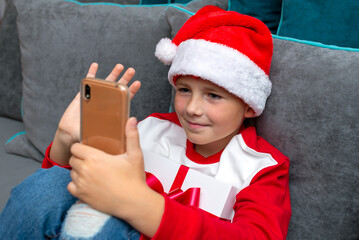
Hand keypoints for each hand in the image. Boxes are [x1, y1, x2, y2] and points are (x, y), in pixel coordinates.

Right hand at [50, 63, 140, 165]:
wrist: (69, 135)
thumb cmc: (85, 136)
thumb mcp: (100, 135)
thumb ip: (109, 133)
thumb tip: (121, 131)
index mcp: (111, 112)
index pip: (124, 100)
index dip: (131, 91)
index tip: (137, 83)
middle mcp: (104, 104)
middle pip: (117, 89)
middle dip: (125, 79)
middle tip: (132, 70)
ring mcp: (94, 98)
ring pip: (105, 84)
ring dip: (113, 74)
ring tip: (120, 66)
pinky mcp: (82, 95)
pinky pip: (88, 82)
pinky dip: (91, 73)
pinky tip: (95, 65)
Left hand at [68, 117, 163, 236]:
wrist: (134, 202)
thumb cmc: (134, 179)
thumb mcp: (135, 155)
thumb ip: (132, 135)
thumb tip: (131, 119)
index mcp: (95, 158)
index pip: (75, 148)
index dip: (80, 147)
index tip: (89, 149)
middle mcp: (85, 170)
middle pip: (72, 159)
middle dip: (80, 158)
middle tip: (92, 160)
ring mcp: (82, 184)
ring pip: (71, 172)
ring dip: (78, 171)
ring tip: (91, 171)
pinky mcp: (82, 196)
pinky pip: (71, 186)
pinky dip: (76, 184)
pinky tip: (87, 183)